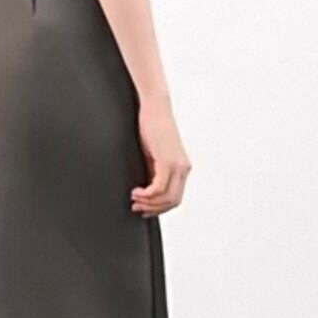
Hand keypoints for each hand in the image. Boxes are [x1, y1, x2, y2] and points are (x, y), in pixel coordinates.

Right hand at [132, 102, 190, 216]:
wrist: (155, 108)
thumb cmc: (152, 126)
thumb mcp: (153, 155)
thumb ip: (154, 172)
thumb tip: (146, 190)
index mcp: (182, 167)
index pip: (175, 198)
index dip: (159, 208)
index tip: (144, 209)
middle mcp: (184, 168)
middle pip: (172, 201)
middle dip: (153, 209)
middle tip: (137, 208)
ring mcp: (177, 165)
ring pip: (166, 197)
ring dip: (148, 203)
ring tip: (134, 200)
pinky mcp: (168, 161)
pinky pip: (159, 188)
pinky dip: (146, 195)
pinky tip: (136, 192)